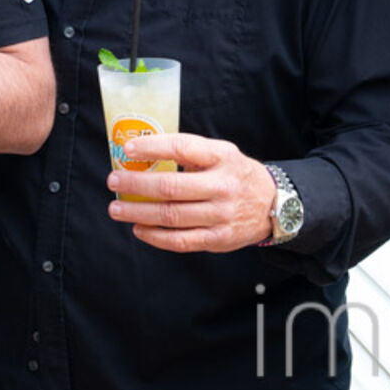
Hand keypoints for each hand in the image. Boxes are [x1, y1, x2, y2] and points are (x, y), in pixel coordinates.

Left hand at [106, 133, 276, 252]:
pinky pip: (181, 241)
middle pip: (171, 188)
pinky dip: (155, 237)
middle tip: (114, 181)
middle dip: (136, 185)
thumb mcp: (221, 152)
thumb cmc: (237, 174)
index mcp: (222, 158)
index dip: (153, 147)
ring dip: (138, 213)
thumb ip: (189, 152)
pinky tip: (139, 229)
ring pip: (172, 216)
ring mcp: (220, 216)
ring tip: (117, 208)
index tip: (128, 149)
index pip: (183, 148)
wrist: (275, 205)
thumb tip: (144, 153)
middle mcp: (222, 187)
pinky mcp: (218, 239)